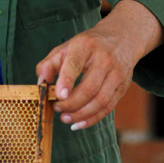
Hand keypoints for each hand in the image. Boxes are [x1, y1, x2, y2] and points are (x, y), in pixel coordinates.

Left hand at [35, 0, 163, 130]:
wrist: (122, 38)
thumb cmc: (88, 45)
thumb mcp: (67, 47)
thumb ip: (49, 64)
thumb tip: (40, 83)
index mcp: (86, 46)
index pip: (75, 64)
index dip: (66, 81)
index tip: (58, 96)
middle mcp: (104, 59)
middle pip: (89, 88)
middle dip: (71, 103)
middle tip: (57, 108)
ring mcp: (117, 74)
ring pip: (100, 101)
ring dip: (80, 114)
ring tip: (65, 118)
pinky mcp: (122, 87)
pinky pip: (108, 108)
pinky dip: (92, 119)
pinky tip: (78, 124)